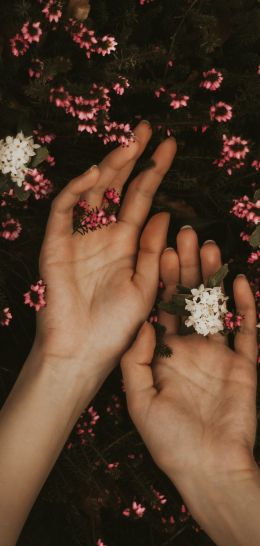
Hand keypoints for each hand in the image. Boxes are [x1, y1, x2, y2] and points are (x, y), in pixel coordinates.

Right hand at [35, 121, 176, 390]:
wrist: (83, 351)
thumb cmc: (117, 325)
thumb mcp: (146, 286)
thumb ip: (152, 250)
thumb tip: (165, 213)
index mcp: (126, 243)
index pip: (142, 198)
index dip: (154, 171)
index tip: (170, 146)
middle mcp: (103, 234)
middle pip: (117, 187)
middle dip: (131, 157)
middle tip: (146, 129)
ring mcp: (79, 237)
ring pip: (91, 191)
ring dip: (108, 167)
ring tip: (129, 145)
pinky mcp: (56, 244)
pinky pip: (64, 210)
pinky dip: (76, 191)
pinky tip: (95, 175)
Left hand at [121, 227, 257, 483]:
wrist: (209, 469)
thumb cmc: (170, 441)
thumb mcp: (140, 401)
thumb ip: (136, 361)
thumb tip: (140, 325)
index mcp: (165, 355)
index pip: (162, 309)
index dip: (160, 281)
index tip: (158, 251)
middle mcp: (192, 349)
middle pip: (189, 300)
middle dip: (187, 269)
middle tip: (185, 237)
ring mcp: (220, 355)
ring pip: (216, 308)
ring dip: (213, 279)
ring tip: (209, 249)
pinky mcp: (245, 364)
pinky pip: (246, 330)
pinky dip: (243, 306)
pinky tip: (237, 282)